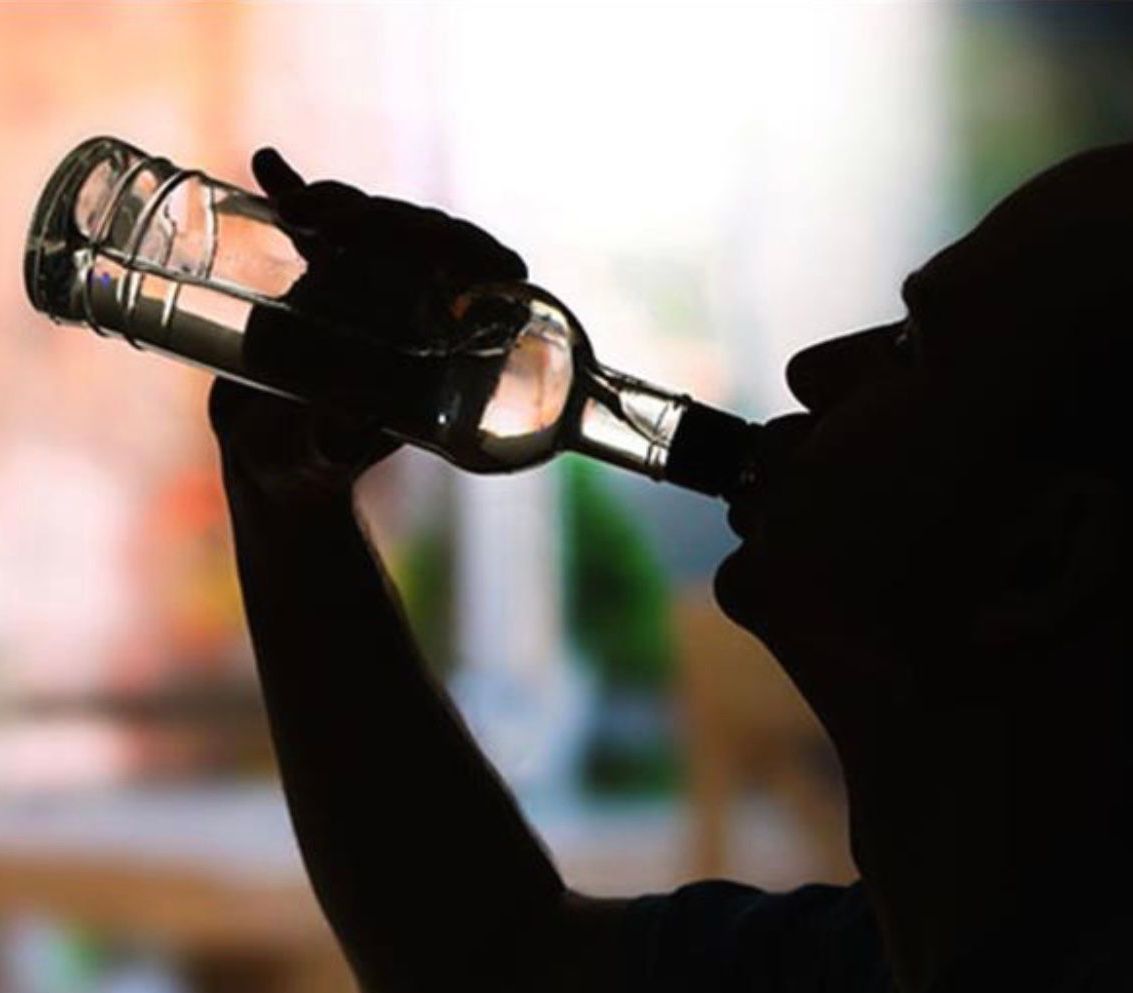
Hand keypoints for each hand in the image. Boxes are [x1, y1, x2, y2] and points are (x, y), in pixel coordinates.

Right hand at [211, 149, 528, 501]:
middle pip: (429, 237)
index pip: (490, 276)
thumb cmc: (309, 467)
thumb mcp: (326, 456)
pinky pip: (316, 224)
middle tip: (334, 226)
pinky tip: (269, 166)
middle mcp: (418, 306)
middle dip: (390, 221)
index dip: (474, 250)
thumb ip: (339, 436)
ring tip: (296, 210)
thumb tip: (352, 405)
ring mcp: (371, 285)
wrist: (267, 459)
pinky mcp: (320, 274)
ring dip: (341, 204)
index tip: (433, 245)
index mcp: (446, 344)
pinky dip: (295, 193)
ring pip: (374, 222)